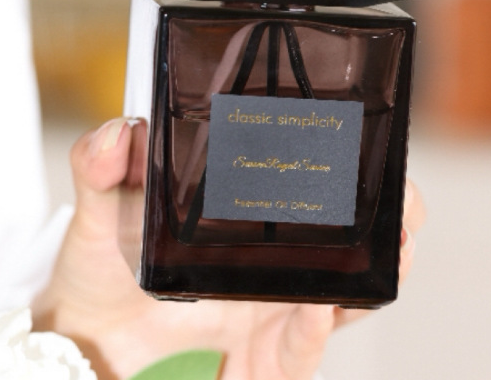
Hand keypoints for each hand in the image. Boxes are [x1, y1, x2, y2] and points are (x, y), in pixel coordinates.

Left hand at [32, 118, 424, 379]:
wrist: (88, 331)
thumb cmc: (107, 257)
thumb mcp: (102, 205)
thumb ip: (100, 164)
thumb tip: (119, 133)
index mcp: (252, 211)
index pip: (323, 187)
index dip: (362, 174)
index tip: (376, 154)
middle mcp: (277, 259)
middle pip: (358, 244)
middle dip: (396, 229)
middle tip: (402, 217)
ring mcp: (272, 311)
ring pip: (347, 301)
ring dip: (372, 283)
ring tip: (386, 256)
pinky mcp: (259, 359)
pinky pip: (298, 354)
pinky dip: (311, 334)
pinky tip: (315, 310)